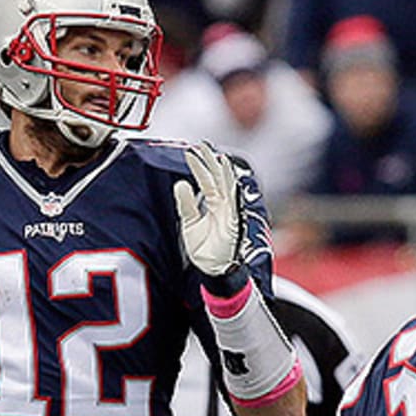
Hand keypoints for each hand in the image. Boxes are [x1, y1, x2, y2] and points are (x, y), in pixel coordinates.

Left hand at [173, 142, 247, 278]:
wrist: (214, 270)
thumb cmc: (203, 248)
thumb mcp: (189, 223)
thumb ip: (186, 204)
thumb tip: (180, 183)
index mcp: (215, 204)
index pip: (207, 180)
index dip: (199, 166)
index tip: (190, 152)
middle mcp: (225, 205)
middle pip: (219, 178)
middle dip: (211, 161)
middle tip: (201, 145)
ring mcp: (231, 212)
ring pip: (228, 186)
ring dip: (221, 170)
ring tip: (214, 154)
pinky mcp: (235, 222)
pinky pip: (233, 201)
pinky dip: (231, 187)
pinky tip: (227, 175)